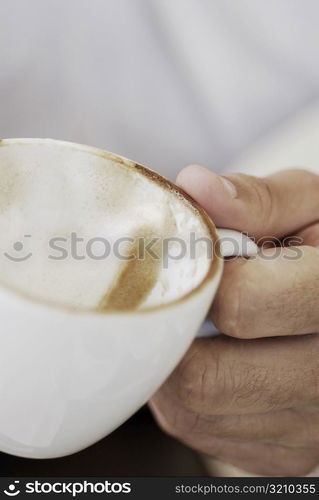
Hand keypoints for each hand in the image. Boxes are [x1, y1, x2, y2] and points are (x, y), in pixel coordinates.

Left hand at [150, 166, 318, 475]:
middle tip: (182, 298)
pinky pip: (202, 432)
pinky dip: (188, 395)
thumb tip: (196, 188)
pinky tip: (214, 358)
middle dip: (176, 331)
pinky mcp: (287, 454)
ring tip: (201, 325)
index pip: (240, 305)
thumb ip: (258, 199)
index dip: (202, 278)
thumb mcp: (310, 204)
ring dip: (177, 363)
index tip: (198, 261)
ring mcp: (309, 428)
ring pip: (194, 411)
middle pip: (206, 378)